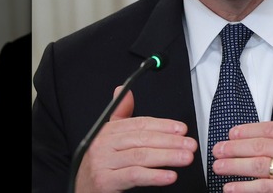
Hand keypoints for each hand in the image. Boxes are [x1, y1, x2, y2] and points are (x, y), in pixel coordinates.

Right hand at [75, 86, 197, 191]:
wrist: (82, 191)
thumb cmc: (102, 165)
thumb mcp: (109, 139)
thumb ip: (121, 116)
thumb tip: (123, 90)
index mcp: (107, 131)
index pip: (140, 124)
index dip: (163, 125)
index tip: (182, 129)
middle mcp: (102, 144)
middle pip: (142, 139)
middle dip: (170, 141)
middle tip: (190, 144)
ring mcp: (102, 163)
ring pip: (141, 156)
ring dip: (168, 156)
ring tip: (186, 158)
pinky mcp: (104, 181)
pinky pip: (134, 175)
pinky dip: (154, 176)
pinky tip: (169, 176)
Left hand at [211, 80, 272, 191]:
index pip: (272, 129)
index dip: (249, 130)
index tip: (232, 133)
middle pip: (262, 147)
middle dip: (235, 148)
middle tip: (218, 149)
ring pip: (259, 167)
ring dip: (235, 167)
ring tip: (219, 166)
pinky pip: (265, 188)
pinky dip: (245, 189)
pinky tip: (232, 188)